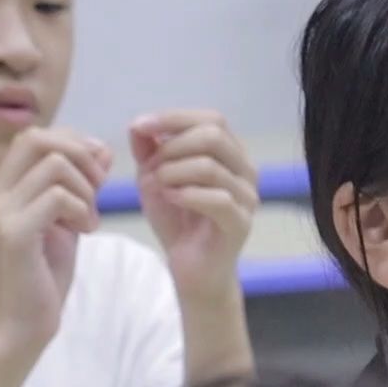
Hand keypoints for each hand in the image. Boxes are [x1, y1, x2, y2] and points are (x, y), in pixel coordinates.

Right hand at [0, 128, 109, 354]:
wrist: (18, 328)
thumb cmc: (41, 278)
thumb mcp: (67, 223)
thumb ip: (80, 188)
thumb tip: (102, 151)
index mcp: (1, 190)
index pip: (34, 137)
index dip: (74, 144)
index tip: (98, 174)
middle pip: (39, 139)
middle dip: (81, 156)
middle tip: (98, 191)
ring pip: (55, 166)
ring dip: (86, 189)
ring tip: (89, 221)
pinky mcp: (13, 234)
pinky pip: (58, 197)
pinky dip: (83, 210)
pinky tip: (85, 232)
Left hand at [131, 110, 256, 296]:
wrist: (192, 268)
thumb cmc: (178, 222)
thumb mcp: (155, 179)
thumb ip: (149, 151)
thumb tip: (140, 126)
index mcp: (230, 155)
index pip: (212, 119)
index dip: (174, 118)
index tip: (140, 127)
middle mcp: (246, 171)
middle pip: (214, 136)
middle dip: (172, 146)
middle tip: (151, 167)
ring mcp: (248, 197)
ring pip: (210, 166)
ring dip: (172, 172)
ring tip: (157, 187)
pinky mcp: (241, 223)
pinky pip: (218, 199)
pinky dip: (186, 194)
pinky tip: (170, 199)